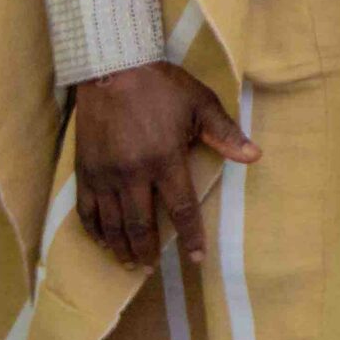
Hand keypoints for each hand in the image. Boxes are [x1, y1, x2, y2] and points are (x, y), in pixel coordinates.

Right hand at [73, 62, 258, 269]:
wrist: (112, 69)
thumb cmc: (162, 86)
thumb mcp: (201, 104)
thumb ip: (224, 134)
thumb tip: (254, 156)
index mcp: (165, 160)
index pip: (181, 209)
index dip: (191, 236)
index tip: (196, 258)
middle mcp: (133, 174)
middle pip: (141, 226)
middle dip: (148, 252)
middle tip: (152, 270)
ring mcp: (105, 175)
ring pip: (112, 224)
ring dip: (121, 248)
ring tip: (130, 264)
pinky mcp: (85, 171)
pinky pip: (87, 210)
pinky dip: (94, 231)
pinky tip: (102, 242)